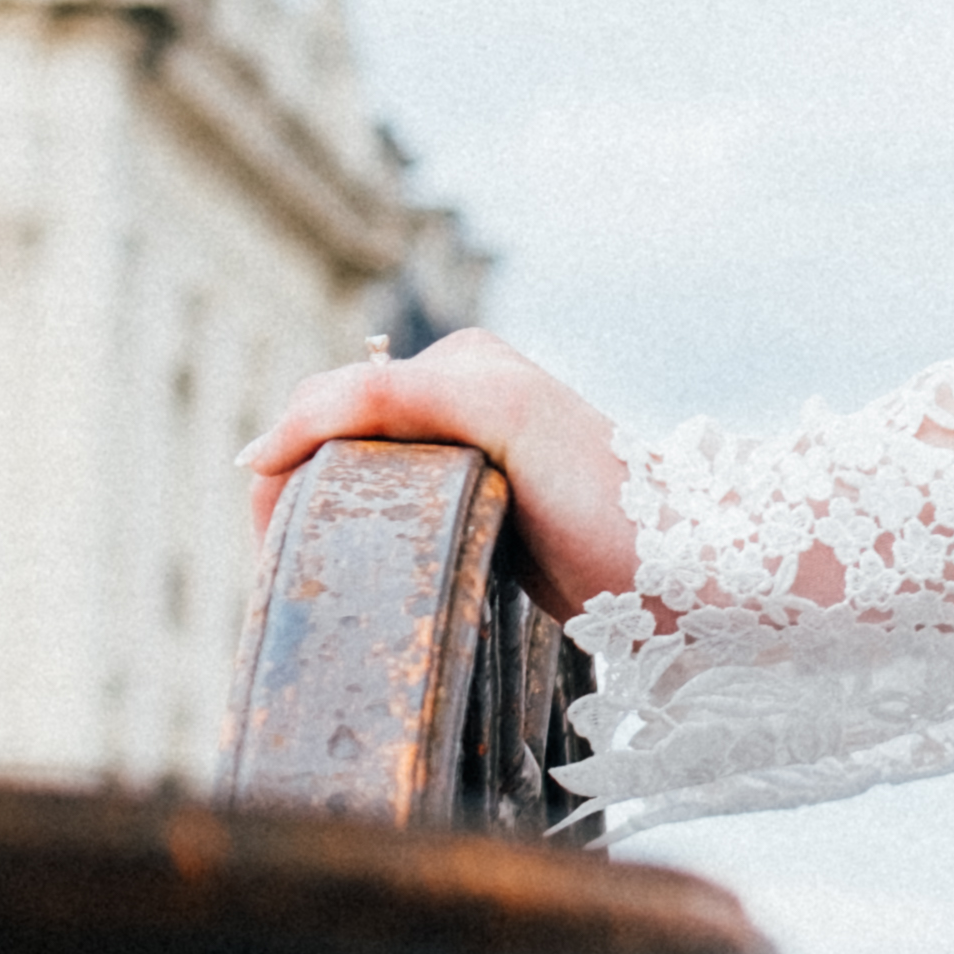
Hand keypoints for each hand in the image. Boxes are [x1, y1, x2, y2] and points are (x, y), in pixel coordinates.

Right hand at [246, 334, 637, 617]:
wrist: (688, 570)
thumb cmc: (606, 494)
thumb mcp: (496, 414)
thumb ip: (385, 399)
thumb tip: (265, 444)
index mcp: (456, 366)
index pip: (329, 402)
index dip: (283, 461)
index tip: (269, 537)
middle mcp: (456, 405)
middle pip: (337, 449)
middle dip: (297, 503)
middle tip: (287, 575)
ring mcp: (466, 465)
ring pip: (358, 491)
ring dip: (323, 533)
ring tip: (313, 586)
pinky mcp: (478, 521)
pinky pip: (392, 527)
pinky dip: (362, 553)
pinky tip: (353, 587)